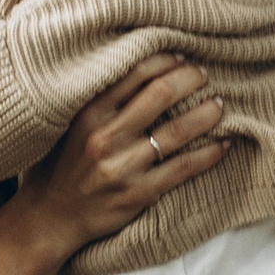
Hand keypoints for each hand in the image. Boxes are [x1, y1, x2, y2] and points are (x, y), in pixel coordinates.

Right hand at [10, 57, 224, 268]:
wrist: (50, 217)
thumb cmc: (62, 166)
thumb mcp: (70, 125)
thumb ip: (101, 100)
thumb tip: (143, 71)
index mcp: (89, 113)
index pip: (135, 73)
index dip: (165, 60)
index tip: (182, 57)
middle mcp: (106, 136)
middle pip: (161, 94)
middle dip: (190, 78)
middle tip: (204, 75)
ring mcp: (124, 167)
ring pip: (178, 131)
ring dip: (207, 113)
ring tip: (220, 104)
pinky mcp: (139, 194)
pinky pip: (184, 168)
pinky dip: (210, 154)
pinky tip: (224, 144)